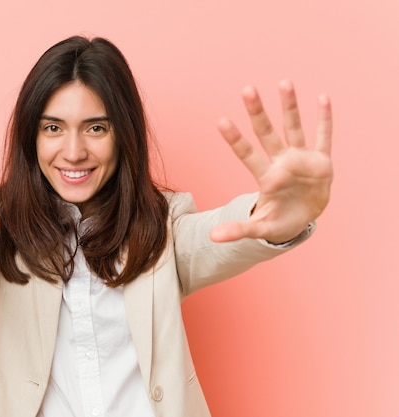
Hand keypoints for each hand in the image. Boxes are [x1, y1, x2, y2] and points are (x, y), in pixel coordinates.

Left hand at [210, 80, 332, 242]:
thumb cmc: (279, 220)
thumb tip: (212, 238)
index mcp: (266, 177)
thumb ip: (238, 230)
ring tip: (283, 82)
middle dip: (257, 113)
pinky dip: (324, 119)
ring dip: (290, 107)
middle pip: (267, 133)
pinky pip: (324, 137)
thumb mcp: (260, 228)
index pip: (246, 154)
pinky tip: (322, 98)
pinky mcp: (321, 161)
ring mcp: (301, 159)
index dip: (235, 139)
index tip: (220, 121)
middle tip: (247, 89)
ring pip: (294, 128)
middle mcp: (281, 162)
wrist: (303, 218)